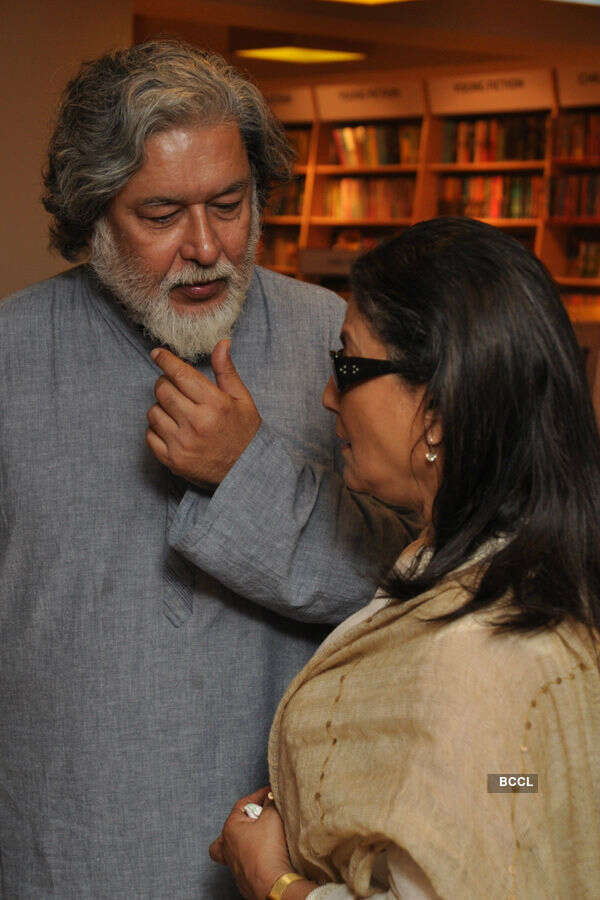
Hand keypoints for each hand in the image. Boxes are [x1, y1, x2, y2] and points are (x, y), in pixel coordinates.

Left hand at [146, 340, 260, 485]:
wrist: (245, 472)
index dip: (166, 360)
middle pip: (163, 390)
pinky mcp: (172, 460)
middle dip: (165, 383)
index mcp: (215, 405)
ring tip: (177, 412)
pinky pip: (150, 435)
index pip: (181, 374)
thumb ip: (227, 371)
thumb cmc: (244, 433)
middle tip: (175, 387)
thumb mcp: (242, 400)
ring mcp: (182, 443)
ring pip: (153, 412)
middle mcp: (196, 423)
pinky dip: (157, 429)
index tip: (158, 354)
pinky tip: (172, 429)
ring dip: (161, 407)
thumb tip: (221, 343)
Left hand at [209, 787, 293, 899]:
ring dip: (244, 840)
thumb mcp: (272, 817)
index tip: (271, 792)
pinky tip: (263, 855)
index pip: (244, 803)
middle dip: (245, 819)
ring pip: (232, 847)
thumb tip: (271, 797)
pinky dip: (251, 855)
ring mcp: (233, 864)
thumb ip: (270, 803)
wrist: (271, 884)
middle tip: (260, 816)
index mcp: (230, 828)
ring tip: (259, 837)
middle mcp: (226, 847)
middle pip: (231, 827)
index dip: (259, 795)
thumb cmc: (267, 851)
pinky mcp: (242, 878)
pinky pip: (243, 862)